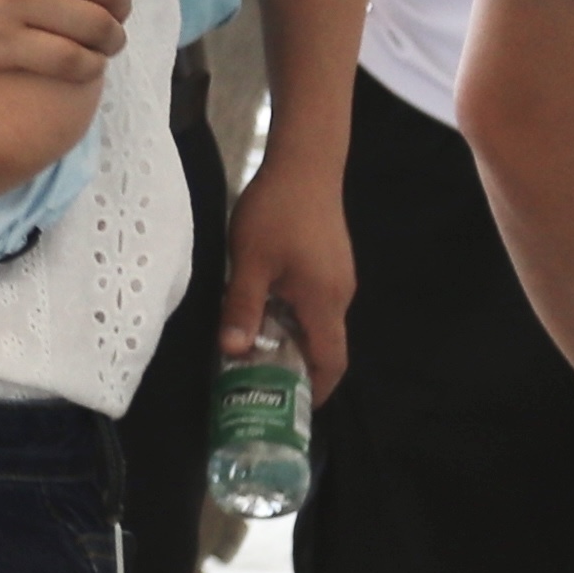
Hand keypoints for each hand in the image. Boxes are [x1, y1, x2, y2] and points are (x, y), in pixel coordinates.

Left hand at [224, 140, 355, 394]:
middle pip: (326, 346)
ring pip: (320, 323)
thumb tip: (233, 352)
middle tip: (262, 384)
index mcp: (324, 302)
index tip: (293, 410)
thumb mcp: (250, 261)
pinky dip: (296, 317)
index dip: (316, 391)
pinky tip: (266, 309)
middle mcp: (340, 296)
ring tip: (257, 350)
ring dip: (294, 340)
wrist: (304, 162)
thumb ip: (242, 308)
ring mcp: (339, 277)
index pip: (331, 363)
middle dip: (298, 369)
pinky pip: (317, 303)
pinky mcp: (331, 261)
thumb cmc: (276, 211)